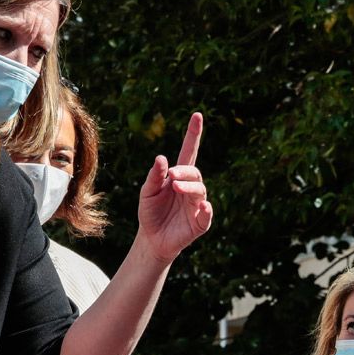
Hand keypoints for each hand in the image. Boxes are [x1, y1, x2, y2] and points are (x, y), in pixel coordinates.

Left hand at [137, 112, 212, 263]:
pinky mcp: (200, 222)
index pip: (189, 152)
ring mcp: (197, 204)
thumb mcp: (146, 193)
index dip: (193, 134)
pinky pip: (207, 214)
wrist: (151, 239)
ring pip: (200, 190)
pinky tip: (202, 206)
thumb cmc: (150, 212)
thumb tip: (162, 158)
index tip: (197, 115)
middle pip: (194, 172)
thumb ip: (154, 176)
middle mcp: (190, 188)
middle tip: (172, 176)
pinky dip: (206, 209)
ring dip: (190, 187)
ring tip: (176, 188)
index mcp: (178, 177)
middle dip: (185, 172)